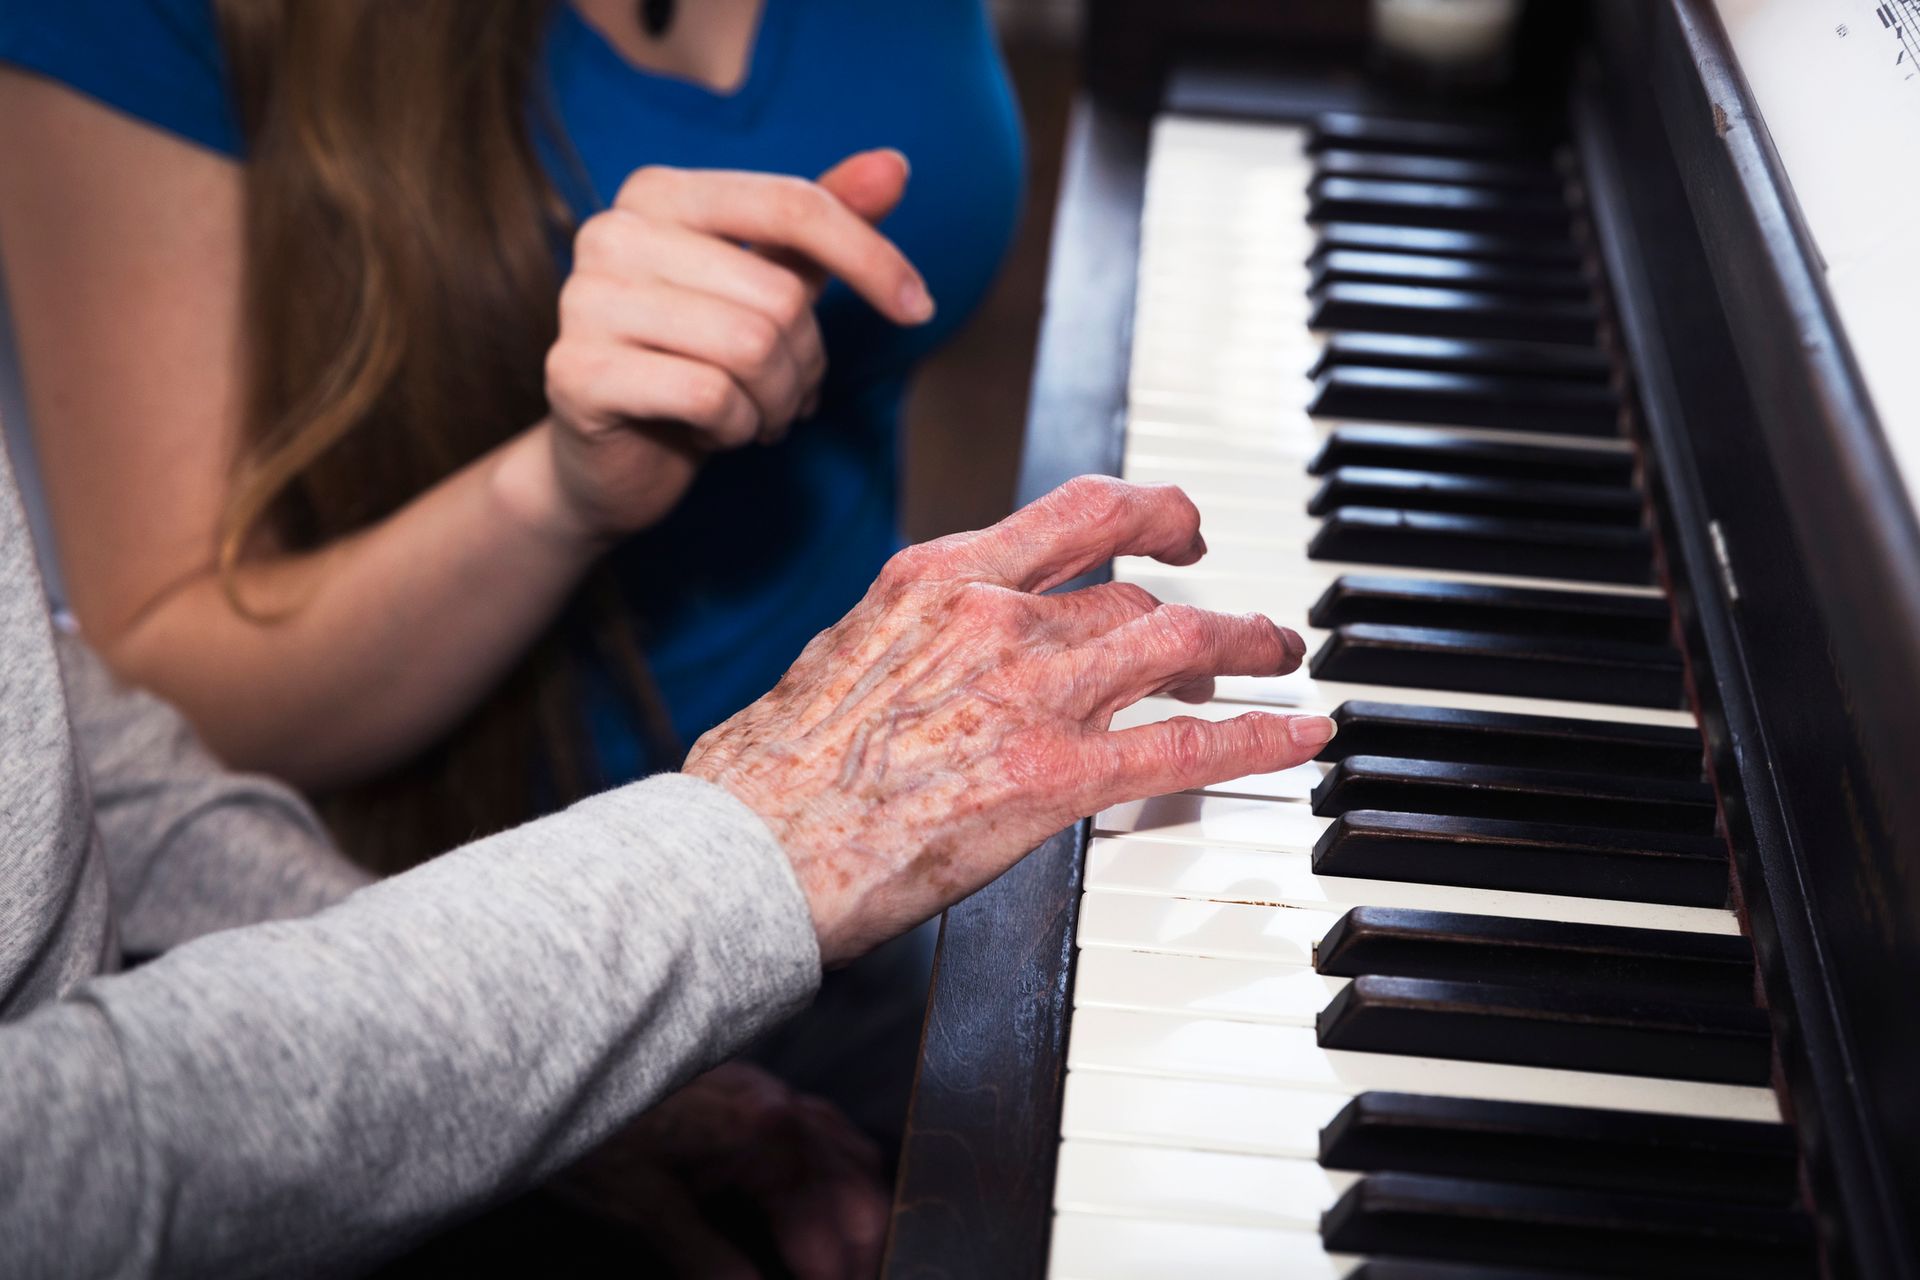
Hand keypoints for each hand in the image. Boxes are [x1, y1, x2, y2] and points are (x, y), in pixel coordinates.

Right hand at [536, 149, 932, 543]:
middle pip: (778, 294)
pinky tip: (709, 433)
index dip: (871, 258)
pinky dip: (735, 428)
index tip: (919, 308)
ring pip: (751, 348)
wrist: (609, 462)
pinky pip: (711, 397)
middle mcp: (612, 233)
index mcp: (657, 194)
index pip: (791, 205)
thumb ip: (818, 229)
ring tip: (751, 413)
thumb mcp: (765, 289)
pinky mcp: (578, 374)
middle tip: (785, 393)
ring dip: (775, 400)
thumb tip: (893, 165)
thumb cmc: (694, 364)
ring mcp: (586, 302)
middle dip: (805, 361)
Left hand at [559, 1062, 887, 1279]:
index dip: (837, 1278)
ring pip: (854, 1159)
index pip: (828, 1231)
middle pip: (858, 1193)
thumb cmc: (595, 1125)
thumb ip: (708, 1259)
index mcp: (766, 1137)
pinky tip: (836, 1195)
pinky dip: (846, 1174)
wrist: (561, 1052)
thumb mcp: (643, 1206)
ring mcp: (776, 1096)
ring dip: (861, 1217)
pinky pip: (831, 1132)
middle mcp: (785, 1110)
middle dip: (862, 1254)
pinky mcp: (761, 1094)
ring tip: (856, 1262)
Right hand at [684, 476, 1336, 964]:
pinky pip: (1185, 746)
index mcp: (937, 578)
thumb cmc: (771, 770)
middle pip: (1137, 590)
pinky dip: (1259, 735)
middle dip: (1206, 599)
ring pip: (1179, 644)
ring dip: (1246, 647)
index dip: (1147, 510)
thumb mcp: (842, 655)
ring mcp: (1030, 695)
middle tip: (1241, 619)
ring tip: (1279, 659)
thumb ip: (915, 636)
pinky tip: (1298, 735)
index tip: (1171, 526)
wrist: (748, 848)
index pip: (1074, 513)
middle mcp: (994, 617)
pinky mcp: (1054, 778)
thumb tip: (946, 643)